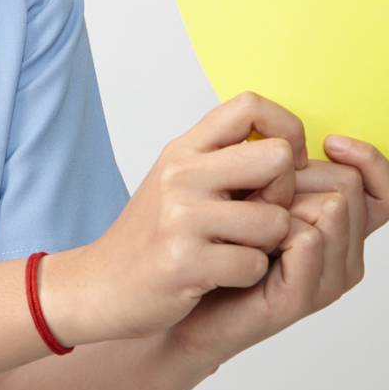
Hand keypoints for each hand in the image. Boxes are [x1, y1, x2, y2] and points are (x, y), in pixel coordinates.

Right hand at [51, 91, 308, 345]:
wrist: (101, 285)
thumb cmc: (152, 235)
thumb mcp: (179, 180)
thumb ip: (223, 159)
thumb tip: (287, 146)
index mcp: (184, 149)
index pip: (250, 105)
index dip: (286, 129)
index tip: (287, 163)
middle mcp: (182, 173)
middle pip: (277, 158)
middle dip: (284, 194)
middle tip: (261, 216)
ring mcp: (182, 216)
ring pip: (275, 221)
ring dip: (266, 245)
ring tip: (233, 250)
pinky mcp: (185, 260)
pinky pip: (254, 264)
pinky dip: (246, 276)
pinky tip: (218, 276)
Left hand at [162, 134, 388, 369]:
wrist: (174, 295)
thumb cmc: (211, 240)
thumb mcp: (251, 189)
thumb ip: (279, 163)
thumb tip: (291, 127)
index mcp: (339, 227)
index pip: (387, 191)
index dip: (372, 161)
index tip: (329, 142)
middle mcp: (343, 254)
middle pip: (349, 185)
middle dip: (297, 177)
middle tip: (253, 200)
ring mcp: (326, 279)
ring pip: (334, 206)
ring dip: (281, 199)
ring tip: (247, 225)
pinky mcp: (301, 297)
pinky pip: (308, 238)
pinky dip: (272, 228)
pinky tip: (245, 242)